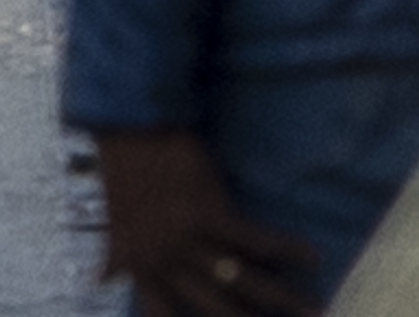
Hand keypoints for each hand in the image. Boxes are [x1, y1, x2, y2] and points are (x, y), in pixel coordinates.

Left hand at [86, 129, 320, 316]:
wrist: (126, 121)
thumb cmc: (122, 168)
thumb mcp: (111, 220)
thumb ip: (117, 255)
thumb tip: (101, 277)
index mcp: (138, 265)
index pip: (163, 315)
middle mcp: (162, 260)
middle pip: (215, 310)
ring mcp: (185, 237)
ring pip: (242, 281)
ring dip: (284, 300)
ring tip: (318, 312)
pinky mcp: (207, 209)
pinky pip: (254, 240)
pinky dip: (285, 249)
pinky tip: (313, 256)